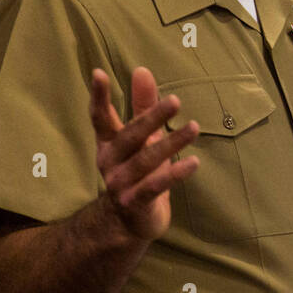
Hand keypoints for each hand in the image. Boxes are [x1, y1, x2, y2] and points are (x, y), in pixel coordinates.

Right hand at [88, 66, 199, 242]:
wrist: (127, 222)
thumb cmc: (138, 170)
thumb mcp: (142, 137)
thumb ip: (142, 105)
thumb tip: (142, 70)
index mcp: (109, 143)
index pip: (100, 117)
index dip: (98, 97)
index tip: (98, 73)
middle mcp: (110, 162)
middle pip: (130, 136)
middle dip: (151, 118)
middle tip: (175, 101)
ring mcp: (121, 184)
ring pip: (146, 160)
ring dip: (171, 143)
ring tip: (194, 127)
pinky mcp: (135, 202)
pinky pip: (156, 186)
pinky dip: (175, 174)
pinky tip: (193, 162)